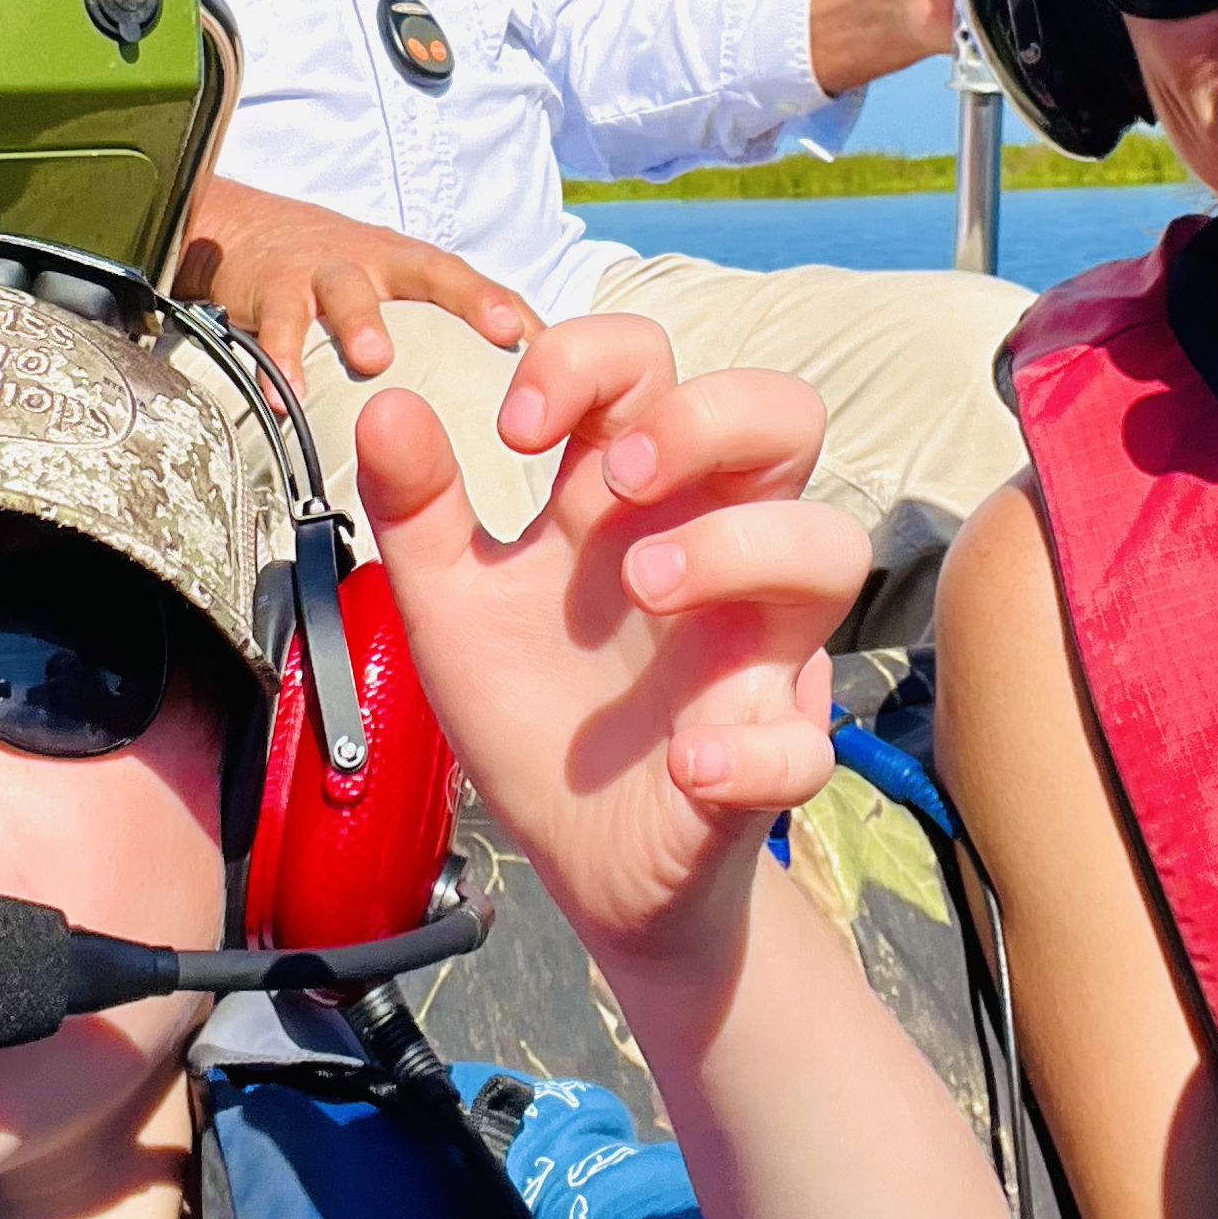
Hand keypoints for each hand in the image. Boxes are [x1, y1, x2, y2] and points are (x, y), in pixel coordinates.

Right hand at [177, 172, 533, 377]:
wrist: (244, 231)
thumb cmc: (337, 275)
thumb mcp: (392, 289)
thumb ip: (438, 330)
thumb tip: (503, 393)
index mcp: (414, 267)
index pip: (477, 283)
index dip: (516, 308)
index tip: (551, 342)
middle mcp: (378, 262)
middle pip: (431, 271)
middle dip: (471, 298)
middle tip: (503, 332)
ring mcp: (324, 272)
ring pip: (348, 290)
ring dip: (363, 322)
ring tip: (374, 360)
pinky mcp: (271, 288)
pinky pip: (275, 325)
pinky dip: (278, 360)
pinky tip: (283, 398)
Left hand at [354, 314, 868, 974]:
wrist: (576, 857)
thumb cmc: (534, 702)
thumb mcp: (451, 602)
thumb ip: (416, 509)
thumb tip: (385, 405)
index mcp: (631, 502)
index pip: (655, 366)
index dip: (593, 361)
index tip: (518, 431)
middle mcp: (715, 551)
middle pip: (787, 415)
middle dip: (708, 418)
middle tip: (617, 478)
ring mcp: (754, 650)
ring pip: (832, 548)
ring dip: (742, 546)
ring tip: (644, 586)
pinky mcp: (771, 755)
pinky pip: (805, 742)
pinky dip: (751, 749)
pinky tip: (680, 762)